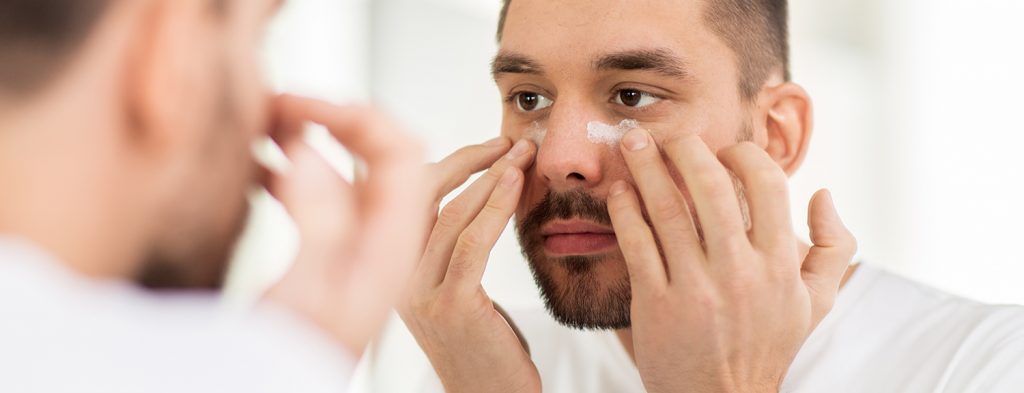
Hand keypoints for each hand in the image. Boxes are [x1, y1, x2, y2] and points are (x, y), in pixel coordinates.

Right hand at [262, 95, 427, 356]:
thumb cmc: (293, 366)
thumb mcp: (304, 295)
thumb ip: (317, 223)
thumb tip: (314, 151)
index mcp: (390, 244)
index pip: (400, 152)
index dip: (358, 115)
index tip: (303, 103)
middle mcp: (382, 241)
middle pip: (382, 154)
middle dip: (336, 118)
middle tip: (279, 104)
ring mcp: (358, 249)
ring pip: (348, 172)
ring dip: (310, 140)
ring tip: (261, 122)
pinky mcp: (331, 259)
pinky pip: (322, 198)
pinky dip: (289, 170)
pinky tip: (252, 165)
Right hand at [399, 138, 541, 392]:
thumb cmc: (484, 350)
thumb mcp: (459, 293)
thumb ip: (455, 252)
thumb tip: (481, 194)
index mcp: (392, 270)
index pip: (405, 198)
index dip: (447, 164)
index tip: (489, 146)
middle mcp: (395, 279)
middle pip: (418, 195)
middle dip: (467, 159)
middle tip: (509, 141)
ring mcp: (419, 294)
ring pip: (449, 214)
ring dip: (491, 175)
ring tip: (523, 153)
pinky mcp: (451, 307)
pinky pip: (473, 243)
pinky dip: (496, 205)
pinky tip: (517, 183)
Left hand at [607, 130, 856, 392]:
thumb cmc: (766, 346)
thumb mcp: (815, 304)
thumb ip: (832, 248)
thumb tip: (824, 193)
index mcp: (779, 267)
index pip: (767, 185)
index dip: (743, 154)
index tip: (724, 149)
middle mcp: (739, 274)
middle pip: (710, 187)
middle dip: (685, 148)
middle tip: (668, 135)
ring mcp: (695, 288)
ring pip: (667, 210)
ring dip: (645, 168)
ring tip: (632, 143)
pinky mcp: (656, 304)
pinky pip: (636, 243)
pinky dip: (625, 210)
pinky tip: (620, 192)